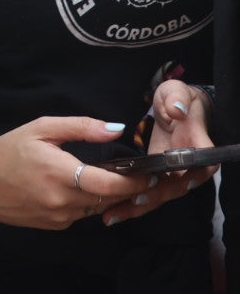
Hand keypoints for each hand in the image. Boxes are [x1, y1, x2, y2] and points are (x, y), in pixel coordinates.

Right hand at [0, 117, 150, 229]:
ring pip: (99, 207)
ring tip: (109, 178)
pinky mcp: (55, 225)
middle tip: (138, 173)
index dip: (135, 180)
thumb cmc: (7, 150)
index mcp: (59, 173)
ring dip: (108, 195)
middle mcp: (62, 200)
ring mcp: (59, 216)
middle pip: (110, 198)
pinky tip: (80, 188)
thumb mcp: (40, 128)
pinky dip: (89, 201)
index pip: (110, 184)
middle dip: (127, 186)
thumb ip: (80, 127)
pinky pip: (83, 214)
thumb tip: (115, 129)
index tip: (151, 172)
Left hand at [100, 81, 216, 224]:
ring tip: (110, 216)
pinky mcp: (155, 178)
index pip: (199, 167)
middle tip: (132, 201)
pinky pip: (144, 193)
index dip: (187, 177)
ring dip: (136, 208)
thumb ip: (178, 99)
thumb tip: (176, 111)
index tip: (169, 182)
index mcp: (198, 148)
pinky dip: (128, 204)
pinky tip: (109, 213)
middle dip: (154, 197)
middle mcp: (187, 167)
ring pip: (157, 196)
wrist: (174, 108)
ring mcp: (171, 175)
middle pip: (174, 188)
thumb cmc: (177, 99)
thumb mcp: (177, 92)